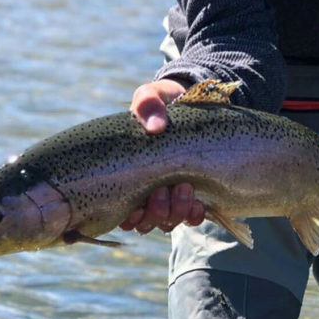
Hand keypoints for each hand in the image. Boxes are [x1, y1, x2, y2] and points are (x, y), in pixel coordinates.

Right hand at [120, 79, 205, 233]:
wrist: (190, 104)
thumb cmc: (163, 102)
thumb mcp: (152, 96)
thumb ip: (148, 104)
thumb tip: (155, 127)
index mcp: (128, 174)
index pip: (121, 212)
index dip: (129, 217)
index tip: (138, 204)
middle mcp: (145, 190)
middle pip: (146, 222)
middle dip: (157, 211)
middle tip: (167, 188)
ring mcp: (170, 194)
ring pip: (168, 222)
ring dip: (176, 212)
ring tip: (186, 188)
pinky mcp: (193, 193)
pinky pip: (191, 217)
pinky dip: (194, 215)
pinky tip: (198, 203)